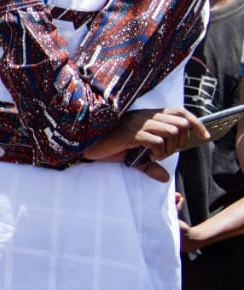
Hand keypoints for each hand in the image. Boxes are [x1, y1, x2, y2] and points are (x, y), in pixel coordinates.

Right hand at [84, 107, 209, 181]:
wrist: (85, 144)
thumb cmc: (107, 147)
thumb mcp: (132, 156)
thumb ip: (149, 165)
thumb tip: (164, 178)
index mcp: (146, 116)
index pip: (179, 112)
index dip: (196, 122)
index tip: (205, 136)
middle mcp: (144, 115)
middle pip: (180, 123)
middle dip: (181, 142)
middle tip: (167, 153)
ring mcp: (138, 123)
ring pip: (172, 131)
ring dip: (170, 148)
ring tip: (156, 155)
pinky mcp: (131, 133)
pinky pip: (157, 141)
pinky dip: (158, 152)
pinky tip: (148, 156)